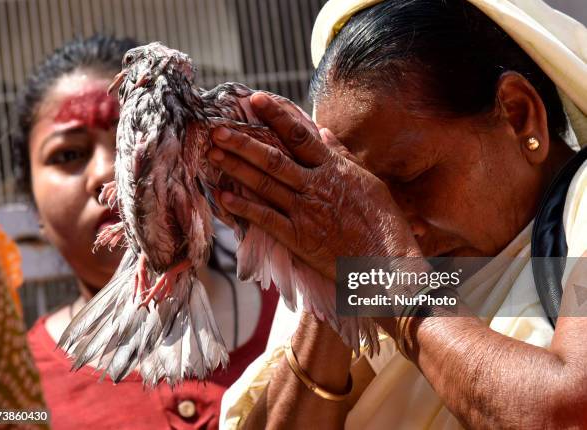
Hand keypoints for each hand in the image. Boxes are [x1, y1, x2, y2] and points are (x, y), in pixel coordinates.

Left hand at [207, 92, 421, 279]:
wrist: (385, 263)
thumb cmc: (382, 224)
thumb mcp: (369, 183)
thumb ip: (342, 157)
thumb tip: (324, 133)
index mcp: (333, 169)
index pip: (299, 136)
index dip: (276, 116)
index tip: (255, 100)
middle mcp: (315, 186)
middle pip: (273, 158)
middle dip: (243, 142)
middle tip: (217, 129)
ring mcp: (304, 211)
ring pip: (264, 184)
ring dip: (236, 168)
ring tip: (213, 153)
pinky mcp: (297, 237)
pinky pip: (264, 218)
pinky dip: (243, 207)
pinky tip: (223, 195)